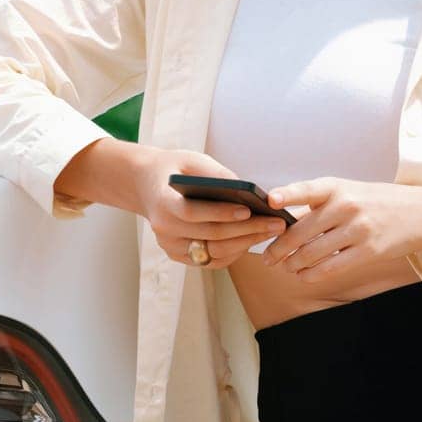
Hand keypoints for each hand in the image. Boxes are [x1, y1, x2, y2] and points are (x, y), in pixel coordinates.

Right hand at [133, 148, 288, 269]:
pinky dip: (234, 252)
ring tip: (271, 231)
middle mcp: (164, 229)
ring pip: (214, 252)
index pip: (193, 213)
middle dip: (247, 230)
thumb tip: (247, 190)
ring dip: (246, 243)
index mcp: (163, 203)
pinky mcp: (179, 255)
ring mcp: (170, 246)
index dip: (221, 213)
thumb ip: (215, 174)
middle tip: (275, 223)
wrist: (146, 184)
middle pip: (210, 235)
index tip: (249, 210)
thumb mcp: (191, 160)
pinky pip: (211, 260)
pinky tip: (253, 239)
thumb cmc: (173, 169)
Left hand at [259, 178, 421, 283]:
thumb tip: (284, 220)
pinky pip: (332, 267)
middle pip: (302, 231)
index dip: (288, 194)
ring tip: (285, 267)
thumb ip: (317, 204)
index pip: (307, 189)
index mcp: (336, 187)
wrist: (419, 213)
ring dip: (293, 263)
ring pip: (313, 252)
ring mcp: (358, 229)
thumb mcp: (348, 191)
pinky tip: (303, 275)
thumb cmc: (375, 201)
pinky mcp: (369, 251)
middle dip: (279, 247)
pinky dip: (312, 274)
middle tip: (267, 257)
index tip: (270, 200)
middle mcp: (346, 206)